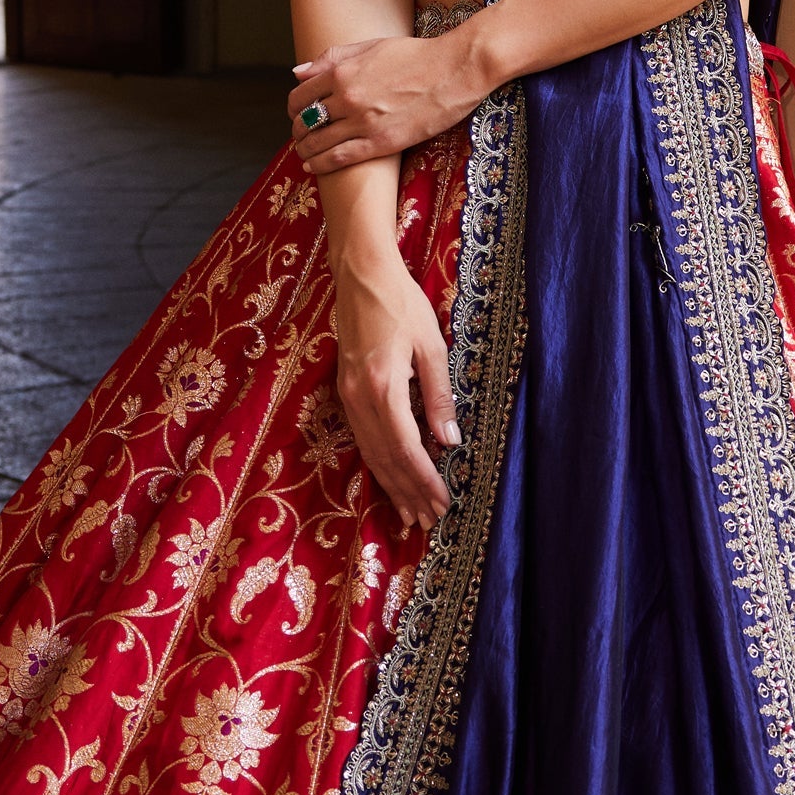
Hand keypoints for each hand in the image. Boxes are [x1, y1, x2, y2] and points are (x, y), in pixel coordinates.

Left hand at [291, 25, 493, 173]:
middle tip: (301, 135)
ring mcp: (363, 122)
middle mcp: (348, 97)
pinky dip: (320, 164)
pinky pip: (339, 158)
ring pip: (317, 143)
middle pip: (305, 121)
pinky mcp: (381, 142)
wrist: (454, 70)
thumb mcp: (372, 46)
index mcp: (343, 71)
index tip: (297, 113)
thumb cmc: (416, 55)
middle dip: (298, 130)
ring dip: (305, 150)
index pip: (300, 94)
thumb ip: (332, 58)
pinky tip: (313, 166)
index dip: (293, 107)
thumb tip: (298, 72)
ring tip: (305, 153)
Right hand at [331, 231, 459, 526]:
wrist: (360, 274)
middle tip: (428, 521)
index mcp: (384, 388)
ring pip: (369, 452)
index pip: (406, 449)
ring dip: (390, 484)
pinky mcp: (345, 390)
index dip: (425, 480)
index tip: (442, 503)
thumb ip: (439, 396)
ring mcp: (347, 395)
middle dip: (408, 492)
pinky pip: (361, 437)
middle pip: (385, 458)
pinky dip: (377, 462)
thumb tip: (449, 441)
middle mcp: (360, 398)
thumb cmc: (401, 303)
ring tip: (409, 512)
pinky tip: (388, 476)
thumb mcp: (431, 346)